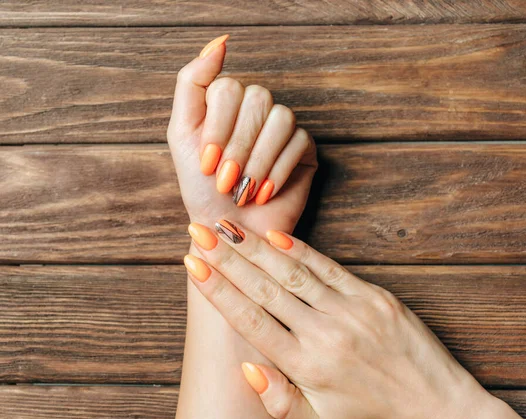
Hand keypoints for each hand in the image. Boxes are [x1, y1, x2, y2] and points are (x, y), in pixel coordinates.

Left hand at [167, 35, 316, 234]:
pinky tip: (265, 192)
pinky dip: (278, 171)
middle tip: (225, 181)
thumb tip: (219, 43)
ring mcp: (282, 128)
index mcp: (227, 103)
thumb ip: (191, 83)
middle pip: (257, 99)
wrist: (228, 230)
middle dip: (238, 146)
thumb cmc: (201, 189)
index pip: (229, 88)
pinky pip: (300, 142)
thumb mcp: (181, 134)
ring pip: (281, 118)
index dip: (218, 127)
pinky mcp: (305, 149)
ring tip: (245, 190)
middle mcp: (256, 110)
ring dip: (258, 160)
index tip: (206, 163)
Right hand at [181, 219, 497, 418]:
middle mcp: (326, 333)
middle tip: (198, 232)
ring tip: (228, 225)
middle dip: (228, 257)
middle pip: (265, 287)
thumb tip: (247, 366)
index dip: (218, 291)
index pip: (251, 320)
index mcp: (307, 366)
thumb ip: (279, 399)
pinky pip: (330, 267)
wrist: (438, 405)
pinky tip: (275, 236)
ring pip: (293, 271)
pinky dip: (301, 249)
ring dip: (256, 247)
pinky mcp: (374, 296)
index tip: (193, 266)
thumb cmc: (375, 418)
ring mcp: (352, 310)